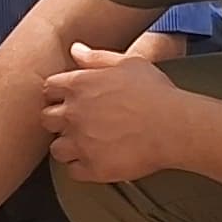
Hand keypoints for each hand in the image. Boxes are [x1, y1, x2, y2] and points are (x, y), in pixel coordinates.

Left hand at [40, 39, 187, 186]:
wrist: (175, 126)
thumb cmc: (156, 93)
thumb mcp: (129, 63)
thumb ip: (97, 57)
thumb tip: (75, 50)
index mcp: (79, 85)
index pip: (49, 89)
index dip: (58, 95)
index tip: (69, 100)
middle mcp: (74, 114)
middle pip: (47, 120)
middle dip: (59, 121)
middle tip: (78, 123)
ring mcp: (81, 143)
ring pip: (57, 149)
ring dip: (68, 147)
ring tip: (87, 144)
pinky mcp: (93, 167)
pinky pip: (73, 171)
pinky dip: (81, 168)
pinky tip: (96, 160)